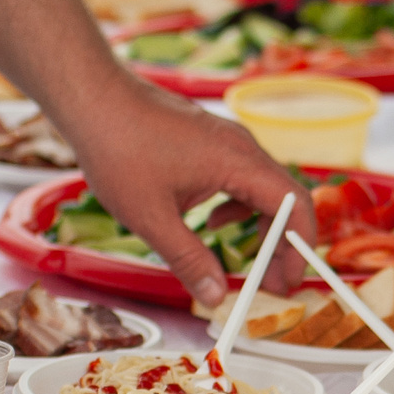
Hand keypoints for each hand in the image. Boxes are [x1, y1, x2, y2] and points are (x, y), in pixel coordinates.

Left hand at [72, 77, 315, 308]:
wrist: (93, 98)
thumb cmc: (118, 148)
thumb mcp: (152, 217)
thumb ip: (189, 259)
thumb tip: (215, 296)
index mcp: (237, 162)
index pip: (295, 205)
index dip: (299, 248)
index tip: (288, 282)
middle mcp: (241, 147)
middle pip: (286, 199)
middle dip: (283, 245)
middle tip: (270, 284)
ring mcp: (227, 141)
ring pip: (264, 189)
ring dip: (262, 227)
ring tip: (248, 262)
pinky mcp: (210, 141)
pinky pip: (242, 178)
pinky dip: (239, 207)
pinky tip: (212, 223)